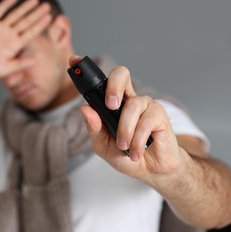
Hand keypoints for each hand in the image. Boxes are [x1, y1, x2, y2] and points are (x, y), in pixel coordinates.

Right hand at [0, 0, 51, 79]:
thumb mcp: (6, 69)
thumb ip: (20, 64)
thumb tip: (36, 61)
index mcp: (15, 46)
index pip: (30, 33)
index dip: (39, 25)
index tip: (49, 18)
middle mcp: (9, 35)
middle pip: (25, 22)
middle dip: (36, 14)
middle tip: (47, 6)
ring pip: (15, 15)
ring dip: (24, 7)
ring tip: (35, 0)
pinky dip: (5, 4)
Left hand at [69, 56, 183, 181]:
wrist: (149, 170)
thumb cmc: (125, 154)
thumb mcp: (102, 145)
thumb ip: (93, 128)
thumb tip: (85, 109)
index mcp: (111, 103)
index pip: (100, 82)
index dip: (87, 69)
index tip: (73, 60)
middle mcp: (128, 99)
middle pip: (121, 74)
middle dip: (113, 86)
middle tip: (110, 106)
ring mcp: (144, 105)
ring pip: (132, 105)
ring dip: (125, 130)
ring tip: (124, 147)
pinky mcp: (159, 114)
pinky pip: (146, 120)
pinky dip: (138, 139)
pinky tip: (136, 151)